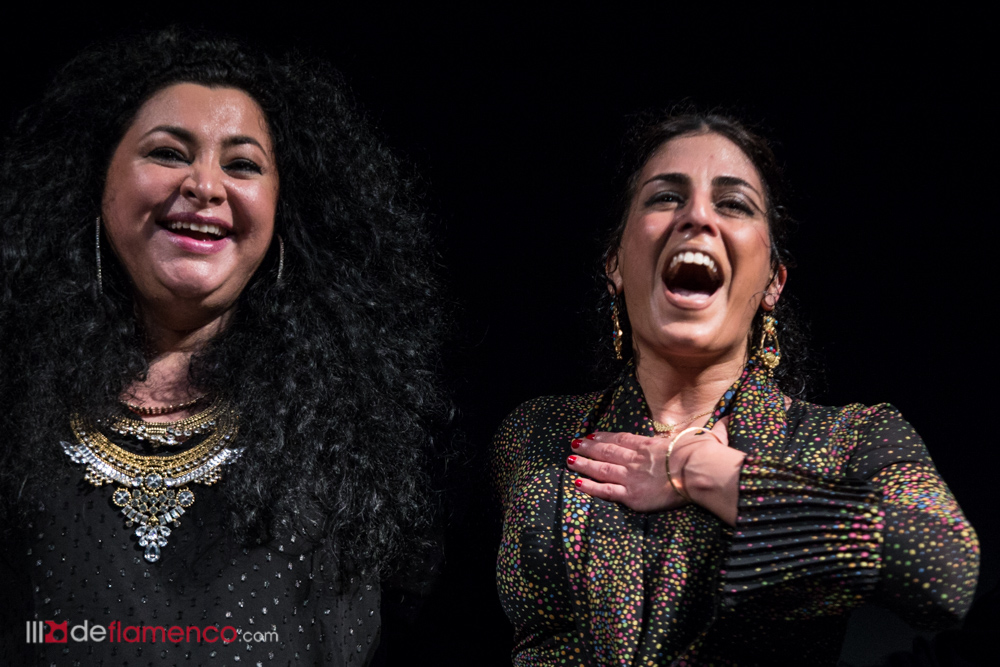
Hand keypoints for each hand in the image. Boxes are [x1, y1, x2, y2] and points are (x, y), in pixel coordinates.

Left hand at [567, 417, 731, 512]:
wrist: (701, 471)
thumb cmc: (705, 454)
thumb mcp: (707, 436)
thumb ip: (713, 430)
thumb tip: (728, 419)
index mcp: (652, 444)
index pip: (623, 438)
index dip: (606, 436)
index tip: (593, 434)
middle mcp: (636, 458)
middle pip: (607, 450)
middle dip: (589, 447)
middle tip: (574, 443)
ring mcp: (632, 476)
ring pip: (601, 468)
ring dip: (584, 463)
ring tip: (569, 460)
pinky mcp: (632, 495)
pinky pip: (606, 491)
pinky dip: (590, 486)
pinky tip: (577, 482)